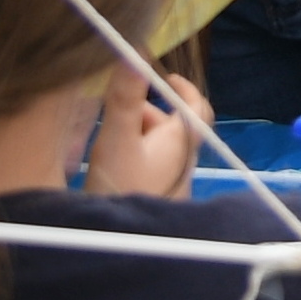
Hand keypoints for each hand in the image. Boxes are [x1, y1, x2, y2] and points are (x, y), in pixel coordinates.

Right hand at [87, 57, 212, 200]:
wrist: (122, 247)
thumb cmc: (122, 188)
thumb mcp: (117, 138)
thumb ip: (125, 97)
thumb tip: (133, 52)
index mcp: (181, 140)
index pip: (196, 108)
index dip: (183, 90)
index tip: (165, 78)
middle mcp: (181, 161)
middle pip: (170, 127)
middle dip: (145, 112)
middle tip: (117, 106)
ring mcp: (169, 184)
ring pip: (156, 149)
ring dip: (135, 135)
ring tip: (104, 135)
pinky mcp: (154, 201)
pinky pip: (147, 170)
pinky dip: (131, 157)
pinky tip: (107, 164)